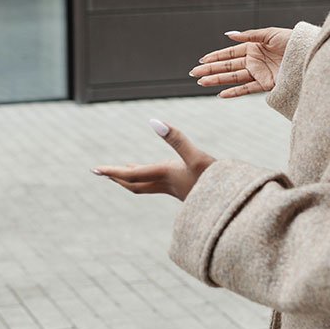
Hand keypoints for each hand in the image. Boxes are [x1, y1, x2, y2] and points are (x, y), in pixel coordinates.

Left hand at [93, 119, 214, 200]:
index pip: (131, 175)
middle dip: (118, 178)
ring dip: (133, 178)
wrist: (234, 208)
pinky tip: (158, 174)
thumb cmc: (217, 182)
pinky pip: (160, 186)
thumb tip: (153, 121)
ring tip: (125, 170)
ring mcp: (177, 189)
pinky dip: (150, 178)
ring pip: (147, 186)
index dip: (112, 172)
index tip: (95, 170)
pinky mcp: (187, 191)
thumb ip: (176, 139)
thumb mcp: (197, 157)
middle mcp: (168, 184)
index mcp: (165, 175)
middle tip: (101, 172)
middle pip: (134, 184)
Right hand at [189, 28, 291, 97]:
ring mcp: (259, 73)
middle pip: (228, 66)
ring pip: (233, 77)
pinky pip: (247, 89)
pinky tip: (221, 94)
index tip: (202, 60)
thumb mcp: (270, 34)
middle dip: (211, 69)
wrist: (310, 56)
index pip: (230, 52)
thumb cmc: (293, 41)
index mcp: (254, 47)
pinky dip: (234, 92)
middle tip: (194, 73)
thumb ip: (249, 36)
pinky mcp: (266, 84)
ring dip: (217, 80)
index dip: (216, 56)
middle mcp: (254, 60)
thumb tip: (229, 35)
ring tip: (202, 82)